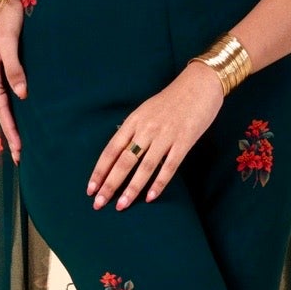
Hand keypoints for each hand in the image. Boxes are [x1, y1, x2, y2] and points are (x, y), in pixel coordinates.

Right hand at [0, 0, 26, 160]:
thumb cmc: (7, 19)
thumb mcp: (10, 42)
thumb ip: (15, 68)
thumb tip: (22, 94)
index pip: (1, 107)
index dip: (10, 129)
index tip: (18, 148)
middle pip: (0, 110)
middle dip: (10, 133)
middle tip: (20, 157)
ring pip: (2, 104)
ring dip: (11, 123)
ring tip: (20, 144)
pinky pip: (5, 94)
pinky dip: (11, 109)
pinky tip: (19, 118)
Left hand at [88, 62, 222, 209]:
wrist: (200, 84)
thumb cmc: (172, 99)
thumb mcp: (146, 111)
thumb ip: (134, 130)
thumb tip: (121, 152)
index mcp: (134, 121)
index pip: (111, 150)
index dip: (100, 171)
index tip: (90, 189)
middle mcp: (146, 129)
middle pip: (124, 161)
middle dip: (110, 184)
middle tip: (99, 203)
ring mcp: (166, 136)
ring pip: (144, 166)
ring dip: (132, 188)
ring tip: (121, 205)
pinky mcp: (184, 141)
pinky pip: (169, 166)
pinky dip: (159, 183)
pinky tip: (150, 197)